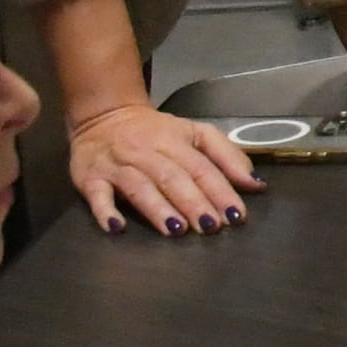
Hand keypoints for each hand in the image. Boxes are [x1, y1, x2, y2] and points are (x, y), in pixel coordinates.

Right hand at [70, 102, 262, 236]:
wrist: (103, 116)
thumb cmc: (155, 132)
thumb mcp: (194, 133)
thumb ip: (227, 156)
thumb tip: (256, 184)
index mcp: (175, 139)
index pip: (201, 167)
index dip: (219, 190)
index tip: (236, 215)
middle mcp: (146, 151)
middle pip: (172, 177)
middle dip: (193, 202)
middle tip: (211, 227)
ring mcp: (117, 164)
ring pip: (139, 186)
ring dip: (158, 209)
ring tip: (177, 230)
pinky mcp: (90, 177)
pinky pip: (97, 195)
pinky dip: (105, 211)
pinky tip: (116, 227)